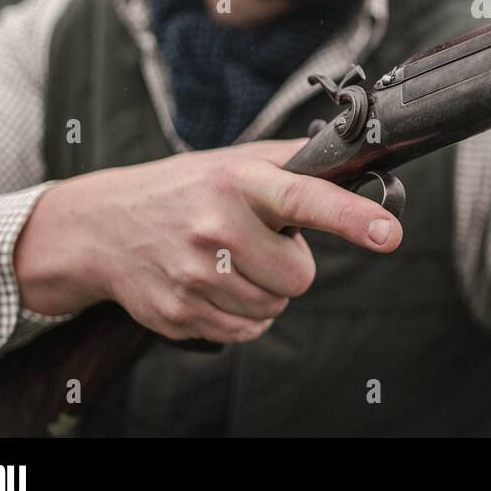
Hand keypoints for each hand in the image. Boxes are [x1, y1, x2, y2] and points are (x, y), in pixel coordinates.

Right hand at [14, 138, 401, 342]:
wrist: (102, 227)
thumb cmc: (184, 189)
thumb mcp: (234, 162)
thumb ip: (292, 164)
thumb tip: (355, 159)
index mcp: (238, 182)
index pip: (304, 198)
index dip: (351, 218)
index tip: (389, 233)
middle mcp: (215, 226)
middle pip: (298, 276)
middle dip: (289, 265)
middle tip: (257, 244)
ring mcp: (193, 274)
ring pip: (273, 308)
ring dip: (263, 291)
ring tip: (229, 261)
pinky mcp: (179, 312)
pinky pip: (245, 331)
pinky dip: (241, 315)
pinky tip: (214, 286)